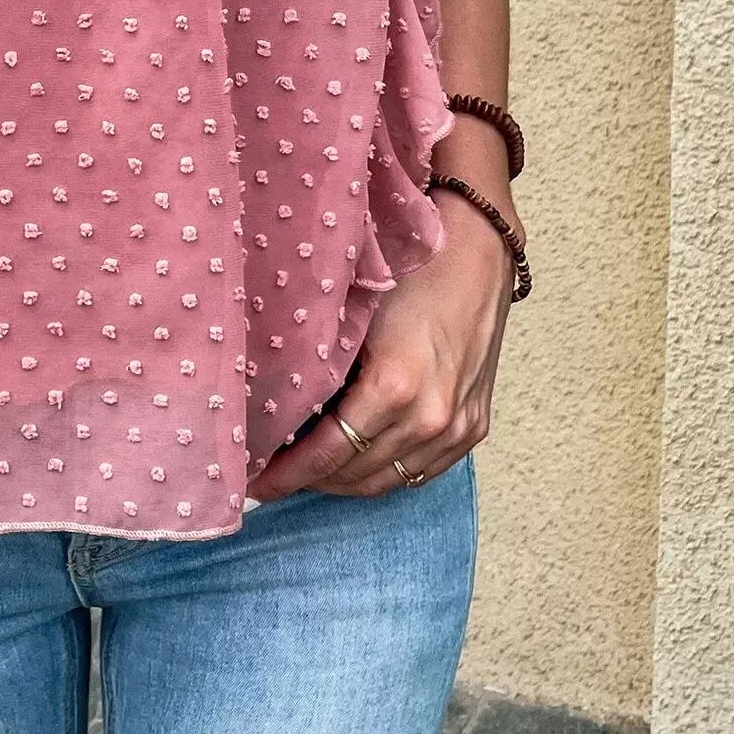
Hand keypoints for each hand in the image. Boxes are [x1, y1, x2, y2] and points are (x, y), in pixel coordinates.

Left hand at [247, 192, 516, 501]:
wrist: (479, 250)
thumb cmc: (411, 269)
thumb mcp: (354, 311)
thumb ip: (320, 361)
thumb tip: (274, 401)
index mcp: (394, 387)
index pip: (328, 453)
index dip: (288, 474)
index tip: (254, 484)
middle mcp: (430, 418)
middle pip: (356, 474)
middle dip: (310, 480)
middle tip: (273, 473)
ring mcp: (457, 428)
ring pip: (388, 480)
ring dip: (345, 481)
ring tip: (308, 471)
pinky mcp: (474, 428)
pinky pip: (421, 472)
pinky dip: (385, 472)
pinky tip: (355, 461)